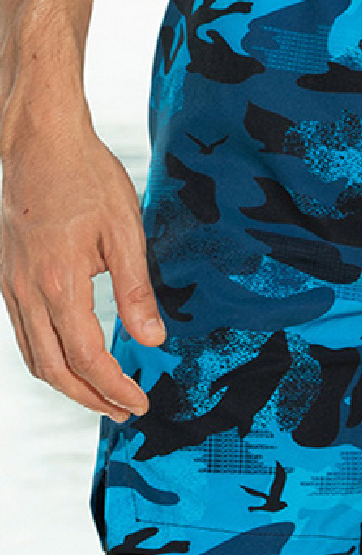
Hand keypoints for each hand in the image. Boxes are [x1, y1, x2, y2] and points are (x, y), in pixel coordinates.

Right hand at [0, 113, 163, 420]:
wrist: (39, 143)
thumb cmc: (87, 179)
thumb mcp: (125, 231)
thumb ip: (136, 290)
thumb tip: (153, 339)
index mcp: (58, 281)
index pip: (85, 356)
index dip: (114, 386)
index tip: (141, 403)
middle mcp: (25, 290)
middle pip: (52, 368)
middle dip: (90, 397)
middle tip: (126, 411)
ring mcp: (9, 285)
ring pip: (32, 355)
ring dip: (67, 384)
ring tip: (103, 397)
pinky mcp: (6, 277)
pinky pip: (23, 333)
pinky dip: (48, 358)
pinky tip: (73, 360)